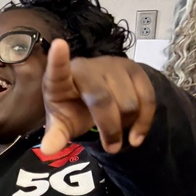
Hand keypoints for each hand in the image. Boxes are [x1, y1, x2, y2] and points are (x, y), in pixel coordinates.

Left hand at [40, 39, 154, 154]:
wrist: (94, 99)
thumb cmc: (72, 109)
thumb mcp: (62, 124)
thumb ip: (56, 136)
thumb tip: (48, 150)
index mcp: (60, 81)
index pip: (58, 70)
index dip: (58, 59)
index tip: (59, 45)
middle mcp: (86, 67)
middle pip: (103, 99)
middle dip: (109, 128)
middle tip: (111, 148)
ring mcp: (112, 65)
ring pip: (128, 102)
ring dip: (126, 125)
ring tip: (118, 134)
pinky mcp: (134, 69)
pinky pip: (148, 98)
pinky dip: (144, 122)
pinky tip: (136, 136)